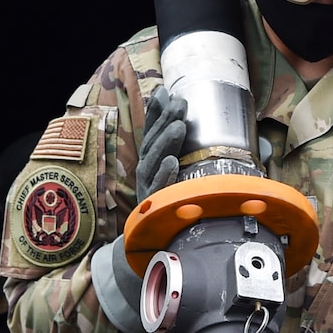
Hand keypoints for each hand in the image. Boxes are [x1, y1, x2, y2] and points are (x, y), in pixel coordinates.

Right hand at [134, 87, 186, 203]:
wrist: (153, 240)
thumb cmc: (168, 201)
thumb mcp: (173, 171)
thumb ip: (177, 147)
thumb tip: (186, 117)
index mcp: (150, 162)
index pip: (150, 132)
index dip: (155, 113)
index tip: (164, 92)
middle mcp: (145, 173)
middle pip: (152, 144)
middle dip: (165, 122)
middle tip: (180, 103)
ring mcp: (147, 189)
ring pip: (153, 163)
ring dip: (166, 143)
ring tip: (179, 126)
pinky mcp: (152, 207)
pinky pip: (158, 190)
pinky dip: (165, 176)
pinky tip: (173, 163)